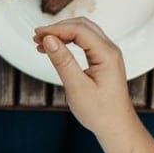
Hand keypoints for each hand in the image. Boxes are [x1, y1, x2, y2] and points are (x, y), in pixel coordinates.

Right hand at [34, 17, 137, 135]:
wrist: (116, 127)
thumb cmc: (100, 112)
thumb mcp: (77, 88)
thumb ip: (63, 61)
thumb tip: (49, 39)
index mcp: (107, 55)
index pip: (79, 30)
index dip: (56, 29)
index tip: (37, 35)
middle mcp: (110, 50)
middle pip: (82, 26)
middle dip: (58, 28)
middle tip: (37, 37)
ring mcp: (109, 54)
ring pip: (84, 32)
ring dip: (63, 34)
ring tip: (41, 43)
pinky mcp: (104, 60)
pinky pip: (86, 42)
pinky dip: (69, 41)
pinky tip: (54, 49)